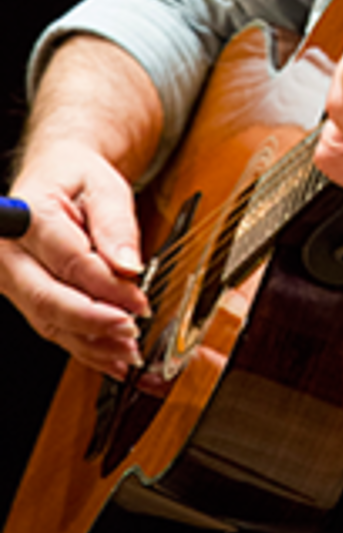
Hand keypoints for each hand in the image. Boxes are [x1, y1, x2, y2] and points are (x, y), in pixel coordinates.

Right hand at [0, 140, 149, 378]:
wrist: (54, 177)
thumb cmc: (77, 179)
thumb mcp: (105, 186)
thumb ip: (115, 224)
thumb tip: (127, 267)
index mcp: (27, 215)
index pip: (69, 261)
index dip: (107, 287)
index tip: (139, 301)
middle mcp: (8, 252)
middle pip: (48, 299)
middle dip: (94, 322)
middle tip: (131, 332)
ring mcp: (10, 278)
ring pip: (48, 321)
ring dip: (92, 342)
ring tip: (129, 351)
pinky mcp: (23, 296)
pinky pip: (51, 327)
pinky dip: (84, 345)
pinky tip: (113, 356)